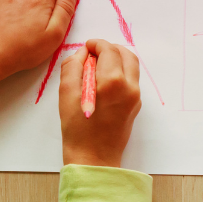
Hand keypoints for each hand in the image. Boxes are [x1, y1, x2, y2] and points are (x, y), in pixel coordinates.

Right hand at [60, 40, 141, 167]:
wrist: (94, 157)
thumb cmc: (77, 128)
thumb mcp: (66, 93)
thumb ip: (72, 66)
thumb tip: (82, 53)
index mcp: (113, 81)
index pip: (109, 50)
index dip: (97, 44)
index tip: (86, 47)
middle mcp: (130, 87)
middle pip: (126, 54)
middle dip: (110, 49)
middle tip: (93, 54)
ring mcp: (136, 97)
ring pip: (132, 66)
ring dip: (117, 60)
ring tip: (97, 66)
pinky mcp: (136, 105)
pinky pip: (131, 80)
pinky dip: (120, 73)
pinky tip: (103, 81)